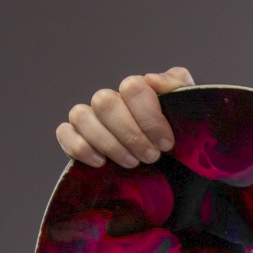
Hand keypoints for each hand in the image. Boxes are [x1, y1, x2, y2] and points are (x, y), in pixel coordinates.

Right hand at [56, 68, 195, 168]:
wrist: (177, 173)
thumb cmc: (181, 141)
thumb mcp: (188, 112)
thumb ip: (177, 86)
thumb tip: (151, 79)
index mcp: (136, 92)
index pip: (132, 88)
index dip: (149, 117)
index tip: (166, 143)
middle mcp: (111, 102)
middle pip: (105, 102)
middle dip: (130, 134)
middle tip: (151, 157)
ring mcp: (92, 120)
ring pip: (82, 116)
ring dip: (108, 143)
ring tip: (131, 163)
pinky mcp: (77, 139)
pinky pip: (64, 132)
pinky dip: (79, 147)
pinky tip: (101, 162)